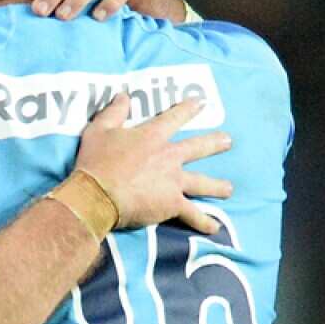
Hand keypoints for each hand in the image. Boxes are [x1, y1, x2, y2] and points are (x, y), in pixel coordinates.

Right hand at [75, 94, 232, 234]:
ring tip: (228, 189)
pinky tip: (213, 228)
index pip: (174, 117)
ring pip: (203, 183)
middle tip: (227, 141)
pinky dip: (204, 222)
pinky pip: (193, 215)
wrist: (97, 195)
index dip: (188, 109)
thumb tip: (123, 95)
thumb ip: (114, 112)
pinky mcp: (172, 204)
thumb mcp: (99, 130)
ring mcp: (174, 182)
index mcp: (152, 136)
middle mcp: (169, 157)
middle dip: (214, 143)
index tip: (200, 103)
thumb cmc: (96, 162)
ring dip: (217, 186)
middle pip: (198, 148)